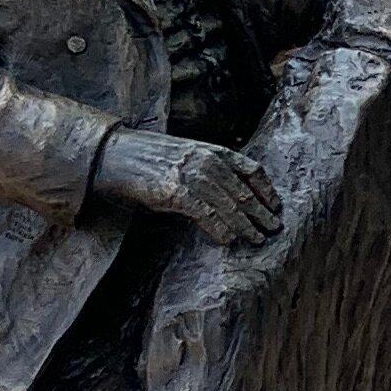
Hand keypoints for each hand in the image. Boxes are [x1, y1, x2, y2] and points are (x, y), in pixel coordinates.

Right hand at [92, 129, 280, 246]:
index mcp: (212, 150)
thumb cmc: (148, 158)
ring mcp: (192, 175)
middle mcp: (207, 161)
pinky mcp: (176, 192)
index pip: (251, 170)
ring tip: (256, 239)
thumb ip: (210, 169)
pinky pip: (207, 214)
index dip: (267, 190)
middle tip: (274, 229)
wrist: (114, 155)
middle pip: (244, 192)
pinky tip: (229, 240)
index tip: (276, 206)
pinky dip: (221, 229)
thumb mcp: (186, 155)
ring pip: (229, 206)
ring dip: (246, 226)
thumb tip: (231, 195)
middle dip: (261, 213)